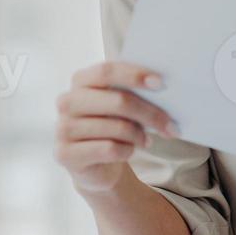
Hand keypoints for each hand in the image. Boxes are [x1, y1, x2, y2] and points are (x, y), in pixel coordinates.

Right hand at [54, 61, 176, 193]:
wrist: (94, 163)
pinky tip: (129, 150)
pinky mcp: (65, 153)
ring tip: (148, 140)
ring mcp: (63, 128)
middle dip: (150, 113)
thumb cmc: (111, 125)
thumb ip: (132, 91)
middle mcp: (67, 101)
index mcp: (81, 80)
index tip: (161, 83)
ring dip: (140, 135)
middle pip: (118, 101)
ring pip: (117, 128)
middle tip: (172, 125)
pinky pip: (109, 149)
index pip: (107, 71)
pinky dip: (127, 151)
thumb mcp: (120, 105)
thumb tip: (162, 87)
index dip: (135, 75)